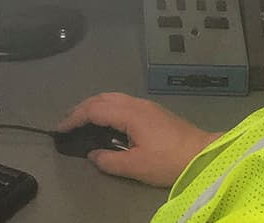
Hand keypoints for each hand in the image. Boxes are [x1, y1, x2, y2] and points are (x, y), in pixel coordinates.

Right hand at [57, 92, 221, 187]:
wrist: (203, 154)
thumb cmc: (170, 161)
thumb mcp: (137, 166)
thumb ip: (110, 160)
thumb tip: (93, 155)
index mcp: (130, 114)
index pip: (94, 110)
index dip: (74, 118)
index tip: (60, 128)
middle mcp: (136, 104)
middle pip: (101, 98)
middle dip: (81, 108)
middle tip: (66, 122)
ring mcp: (146, 105)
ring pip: (112, 98)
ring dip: (94, 106)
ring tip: (82, 120)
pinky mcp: (153, 112)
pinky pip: (122, 102)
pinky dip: (106, 108)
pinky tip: (105, 120)